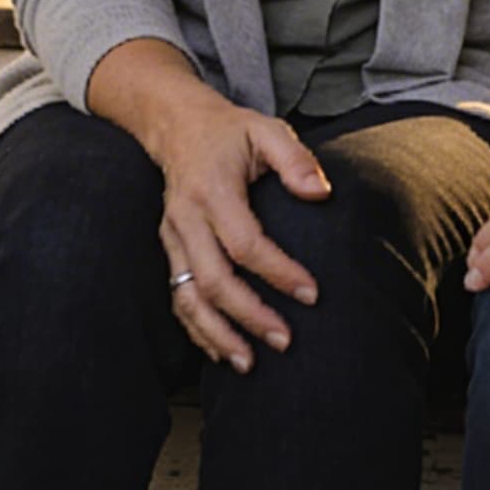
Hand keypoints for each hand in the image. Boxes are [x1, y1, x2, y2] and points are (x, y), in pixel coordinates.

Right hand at [142, 101, 331, 373]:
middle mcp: (186, 219)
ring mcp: (172, 238)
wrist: (177, 127)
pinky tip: (221, 351)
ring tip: (249, 363)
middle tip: (286, 340)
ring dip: (218, 334)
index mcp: (212, 190)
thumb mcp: (267, 130)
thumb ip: (295, 159)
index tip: (311, 294)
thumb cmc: (230, 132)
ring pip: (188, 298)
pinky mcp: (168, 250)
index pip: (244, 242)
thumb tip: (321, 193)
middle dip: (249, 316)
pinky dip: (197, 329)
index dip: (278, 272)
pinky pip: (177, 298)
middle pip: (213, 280)